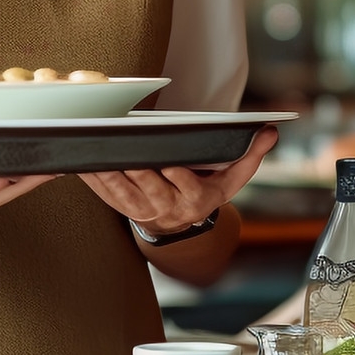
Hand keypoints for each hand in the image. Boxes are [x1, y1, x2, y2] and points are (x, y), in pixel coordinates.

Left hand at [79, 125, 277, 234]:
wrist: (184, 223)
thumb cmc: (208, 190)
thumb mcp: (234, 176)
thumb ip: (252, 154)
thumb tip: (271, 132)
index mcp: (197, 198)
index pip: (186, 184)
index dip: (176, 175)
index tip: (168, 163)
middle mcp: (169, 206)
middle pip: (151, 187)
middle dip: (138, 172)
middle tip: (128, 154)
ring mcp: (143, 209)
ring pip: (124, 192)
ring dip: (110, 175)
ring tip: (99, 155)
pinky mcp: (122, 207)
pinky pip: (105, 194)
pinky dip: (93, 178)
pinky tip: (82, 162)